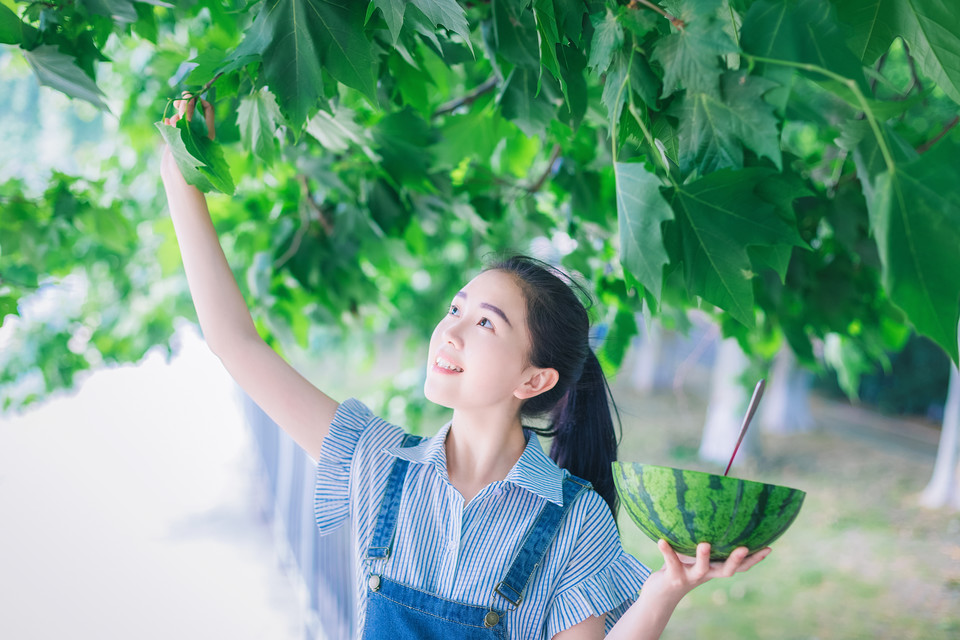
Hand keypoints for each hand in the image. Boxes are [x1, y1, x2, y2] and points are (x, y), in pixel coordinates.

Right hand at [160, 92, 214, 185]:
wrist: (178, 179)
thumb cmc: (188, 158)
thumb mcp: (190, 134)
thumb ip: (190, 115)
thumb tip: (190, 99)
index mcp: (207, 131)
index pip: (207, 109)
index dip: (199, 100)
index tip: (188, 96)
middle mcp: (199, 134)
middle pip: (193, 111)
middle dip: (185, 104)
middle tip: (176, 102)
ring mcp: (187, 138)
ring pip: (182, 118)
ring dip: (176, 115)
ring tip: (172, 123)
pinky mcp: (176, 142)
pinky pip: (173, 127)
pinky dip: (169, 123)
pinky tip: (166, 123)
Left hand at [650, 539, 770, 601]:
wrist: (661, 593)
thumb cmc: (680, 567)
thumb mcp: (693, 553)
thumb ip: (703, 537)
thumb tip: (710, 508)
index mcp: (714, 568)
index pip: (739, 566)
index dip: (754, 559)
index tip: (768, 548)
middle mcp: (706, 574)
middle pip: (726, 570)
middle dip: (736, 560)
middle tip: (743, 547)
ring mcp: (690, 577)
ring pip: (701, 569)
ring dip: (703, 556)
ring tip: (704, 544)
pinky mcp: (673, 577)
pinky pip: (671, 562)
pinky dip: (666, 551)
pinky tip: (661, 540)